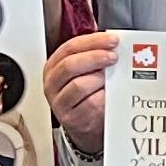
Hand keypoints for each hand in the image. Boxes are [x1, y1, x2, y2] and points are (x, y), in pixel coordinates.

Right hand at [46, 30, 116, 152]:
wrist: (86, 125)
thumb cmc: (85, 95)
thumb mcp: (83, 72)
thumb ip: (92, 55)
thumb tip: (112, 42)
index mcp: (53, 66)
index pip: (70, 48)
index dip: (92, 41)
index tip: (111, 40)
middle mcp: (52, 84)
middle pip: (70, 65)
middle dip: (95, 57)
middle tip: (113, 57)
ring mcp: (60, 103)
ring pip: (79, 85)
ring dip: (100, 79)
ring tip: (111, 78)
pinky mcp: (73, 119)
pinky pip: (91, 103)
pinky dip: (103, 96)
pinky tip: (110, 93)